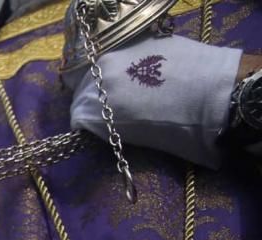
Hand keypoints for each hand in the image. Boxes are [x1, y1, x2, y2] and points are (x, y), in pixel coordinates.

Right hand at [69, 34, 242, 167]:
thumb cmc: (182, 130)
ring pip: (100, 70)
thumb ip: (115, 130)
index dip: (87, 125)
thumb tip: (110, 126)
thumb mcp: (141, 141)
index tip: (98, 130)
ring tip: (128, 91)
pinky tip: (143, 74)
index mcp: (95, 109)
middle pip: (84, 90)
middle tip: (113, 110)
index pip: (77, 117)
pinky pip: (120, 56)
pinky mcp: (140, 41)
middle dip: (94, 101)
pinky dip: (126, 66)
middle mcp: (100, 79)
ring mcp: (119, 56)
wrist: (219, 95)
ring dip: (109, 81)